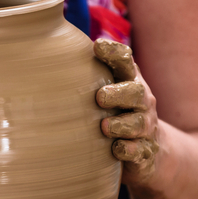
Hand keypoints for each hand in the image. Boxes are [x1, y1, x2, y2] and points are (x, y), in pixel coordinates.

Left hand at [94, 40, 159, 186]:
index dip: (114, 53)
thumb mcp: (108, 91)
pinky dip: (127, 150)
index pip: (125, 62)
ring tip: (104, 127)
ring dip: (121, 125)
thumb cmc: (118, 113)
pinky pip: (138, 151)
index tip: (97, 46)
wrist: (149, 151)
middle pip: (136, 92)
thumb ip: (88, 75)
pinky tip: (115, 150)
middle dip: (119, 94)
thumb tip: (49, 54)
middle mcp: (142, 102)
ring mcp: (145, 128)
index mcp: (130, 82)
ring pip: (138, 124)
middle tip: (100, 97)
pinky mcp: (144, 152)